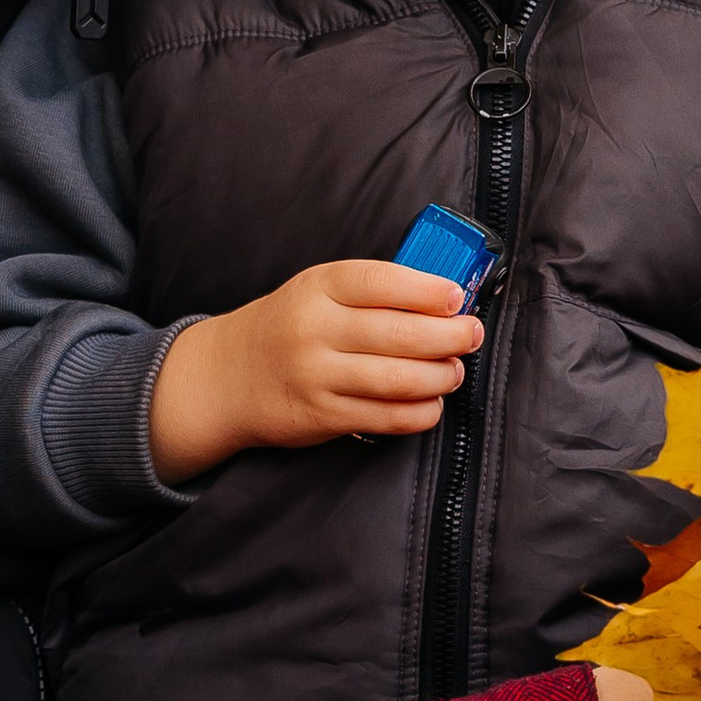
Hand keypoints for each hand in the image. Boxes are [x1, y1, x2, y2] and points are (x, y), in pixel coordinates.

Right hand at [148, 260, 484, 482]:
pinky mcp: (322, 416)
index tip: (457, 298)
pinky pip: (387, 417)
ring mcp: (317, 375)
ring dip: (441, 377)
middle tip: (471, 336)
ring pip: (400, 379)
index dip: (427, 291)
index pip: (381, 283)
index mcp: (318, 287)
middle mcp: (315, 329)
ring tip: (454, 371)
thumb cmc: (289, 326)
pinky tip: (431, 403)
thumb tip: (445, 301)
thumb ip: (372, 291)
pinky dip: (421, 412)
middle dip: (450, 337)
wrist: (229, 375)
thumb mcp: (317, 290)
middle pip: (401, 334)